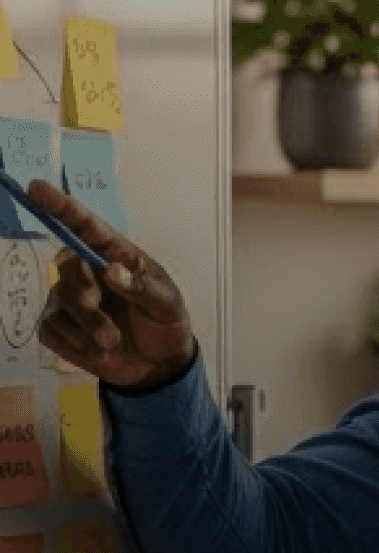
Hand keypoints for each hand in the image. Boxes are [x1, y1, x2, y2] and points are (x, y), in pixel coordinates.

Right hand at [33, 181, 195, 389]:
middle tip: (103, 319)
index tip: (38, 188)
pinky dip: (78, 345)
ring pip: (60, 302)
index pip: (84, 224)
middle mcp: (88, 271)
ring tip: (112, 342)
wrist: (158, 365)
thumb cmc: (164, 324)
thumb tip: (112, 271)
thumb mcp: (167, 305)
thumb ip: (142, 288)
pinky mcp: (59, 325)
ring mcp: (69, 298)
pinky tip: (100, 351)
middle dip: (83, 294)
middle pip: (67, 266)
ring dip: (88, 327)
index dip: (59, 205)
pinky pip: (53, 330)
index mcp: (116, 255)